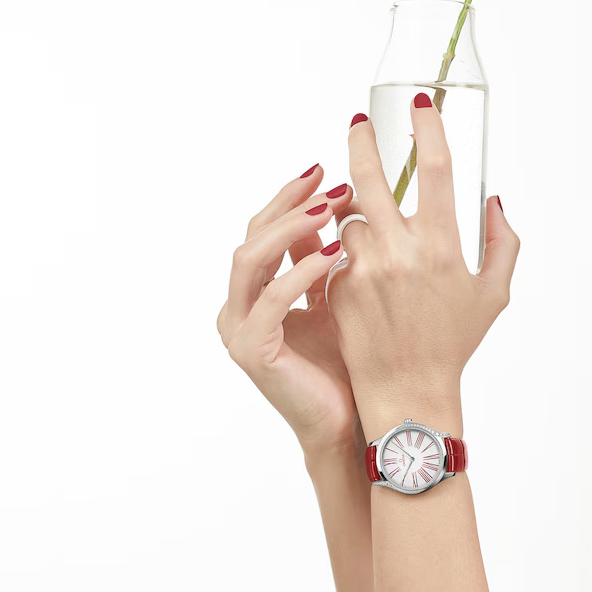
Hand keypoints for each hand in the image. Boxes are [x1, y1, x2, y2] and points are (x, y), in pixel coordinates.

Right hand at [217, 166, 362, 457]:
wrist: (353, 421)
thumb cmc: (348, 362)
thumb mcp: (336, 294)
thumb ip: (323, 254)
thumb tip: (337, 200)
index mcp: (255, 293)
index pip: (264, 230)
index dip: (291, 198)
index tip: (324, 171)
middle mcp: (238, 308)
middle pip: (252, 237)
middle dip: (290, 205)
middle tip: (330, 184)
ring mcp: (239, 330)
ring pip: (250, 260)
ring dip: (290, 228)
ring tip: (330, 208)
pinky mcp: (252, 351)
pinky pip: (271, 299)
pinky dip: (300, 271)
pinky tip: (333, 254)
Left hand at [326, 97, 520, 439]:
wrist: (407, 391)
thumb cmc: (454, 342)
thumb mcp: (493, 293)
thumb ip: (502, 241)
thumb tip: (493, 200)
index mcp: (444, 245)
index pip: (434, 168)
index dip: (427, 127)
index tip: (419, 103)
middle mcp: (402, 251)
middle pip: (372, 175)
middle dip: (362, 140)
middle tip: (359, 122)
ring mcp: (365, 268)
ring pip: (351, 214)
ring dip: (359, 211)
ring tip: (371, 226)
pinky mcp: (339, 286)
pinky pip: (338, 249)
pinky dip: (349, 248)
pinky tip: (362, 266)